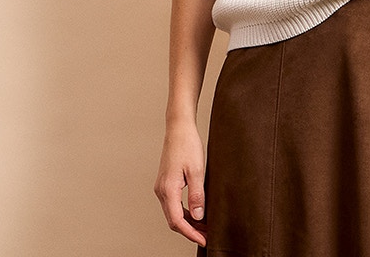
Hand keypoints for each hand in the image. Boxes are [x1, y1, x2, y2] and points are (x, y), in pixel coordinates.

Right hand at [154, 120, 207, 246]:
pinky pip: (173, 204)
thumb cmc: (188, 145)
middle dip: (190, 231)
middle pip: (173, 220)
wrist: (179, 128)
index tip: (205, 240)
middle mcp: (161, 190)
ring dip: (188, 223)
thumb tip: (198, 217)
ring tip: (205, 227)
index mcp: (168, 189)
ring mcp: (161, 187)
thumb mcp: (197, 171)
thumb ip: (197, 195)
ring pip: (173, 213)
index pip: (177, 221)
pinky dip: (184, 213)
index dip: (191, 234)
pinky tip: (197, 214)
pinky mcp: (165, 183)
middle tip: (208, 236)